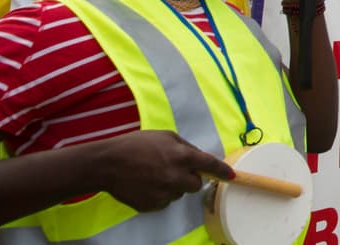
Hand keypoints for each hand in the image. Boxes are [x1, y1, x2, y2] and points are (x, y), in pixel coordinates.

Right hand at [98, 130, 232, 212]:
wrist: (108, 164)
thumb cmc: (136, 144)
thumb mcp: (165, 136)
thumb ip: (185, 147)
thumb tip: (198, 157)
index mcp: (181, 156)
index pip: (209, 165)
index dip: (222, 171)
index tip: (232, 176)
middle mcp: (175, 177)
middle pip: (196, 185)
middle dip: (191, 178)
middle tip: (176, 170)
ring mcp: (164, 193)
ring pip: (179, 194)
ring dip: (174, 186)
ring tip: (155, 175)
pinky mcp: (152, 205)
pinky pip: (165, 201)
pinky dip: (161, 194)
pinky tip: (147, 184)